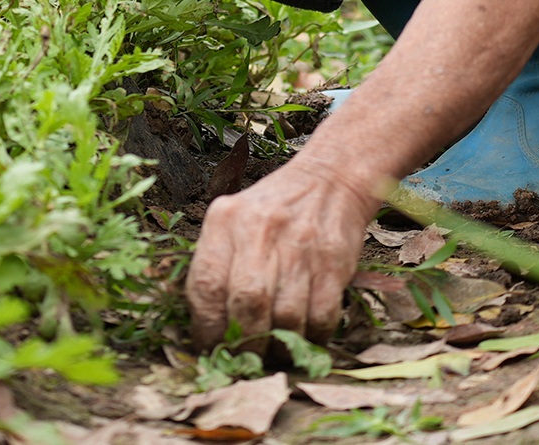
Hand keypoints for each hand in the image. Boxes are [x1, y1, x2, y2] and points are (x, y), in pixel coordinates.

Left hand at [187, 154, 377, 349]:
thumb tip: (205, 325)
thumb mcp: (232, 218)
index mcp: (225, 221)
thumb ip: (216, 262)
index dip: (206, 327)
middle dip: (244, 344)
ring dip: (279, 346)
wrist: (329, 180)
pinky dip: (312, 338)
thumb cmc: (272, 209)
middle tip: (244, 358)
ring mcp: (299, 248)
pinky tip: (304, 338)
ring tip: (274, 351)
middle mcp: (260, 232)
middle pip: (247, 305)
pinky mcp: (333, 263)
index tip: (210, 346)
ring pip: (286, 318)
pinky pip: (321, 317)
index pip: (205, 285)